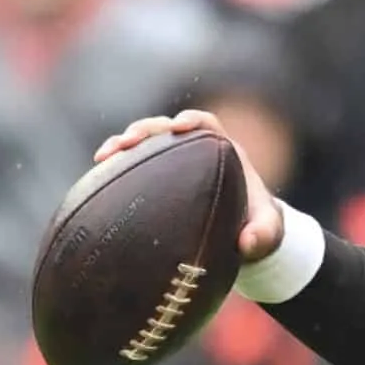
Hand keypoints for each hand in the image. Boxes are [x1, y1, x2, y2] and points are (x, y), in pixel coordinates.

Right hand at [94, 109, 284, 261]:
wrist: (243, 239)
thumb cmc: (259, 229)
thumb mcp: (269, 234)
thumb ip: (264, 235)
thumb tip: (247, 242)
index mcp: (224, 153)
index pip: (207, 125)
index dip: (192, 121)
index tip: (179, 127)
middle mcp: (196, 153)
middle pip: (166, 129)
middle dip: (146, 130)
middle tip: (127, 142)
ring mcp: (173, 165)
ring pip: (145, 146)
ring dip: (123, 145)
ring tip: (103, 157)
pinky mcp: (156, 181)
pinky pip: (133, 169)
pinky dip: (116, 170)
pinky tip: (95, 181)